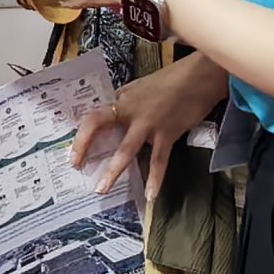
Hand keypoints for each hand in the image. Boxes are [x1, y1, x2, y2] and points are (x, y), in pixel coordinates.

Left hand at [69, 54, 229, 203]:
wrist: (200, 78)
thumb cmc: (172, 80)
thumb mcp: (142, 87)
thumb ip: (127, 103)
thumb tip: (115, 119)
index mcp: (122, 99)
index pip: (94, 116)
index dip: (81, 135)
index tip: (74, 153)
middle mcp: (130, 111)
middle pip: (100, 128)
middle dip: (86, 149)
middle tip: (78, 168)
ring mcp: (148, 124)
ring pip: (126, 150)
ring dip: (114, 171)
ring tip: (103, 189)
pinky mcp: (168, 134)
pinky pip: (159, 161)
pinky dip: (156, 179)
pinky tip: (151, 195)